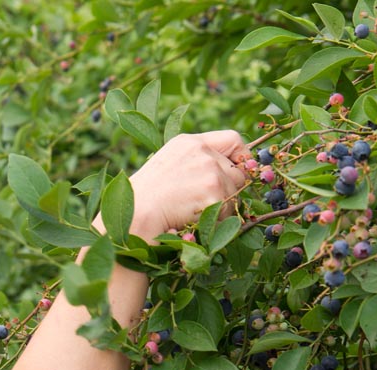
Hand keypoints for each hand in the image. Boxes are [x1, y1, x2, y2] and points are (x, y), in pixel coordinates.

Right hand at [129, 130, 249, 239]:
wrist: (135, 213)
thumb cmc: (144, 197)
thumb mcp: (168, 166)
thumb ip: (196, 163)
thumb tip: (231, 174)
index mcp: (190, 143)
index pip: (233, 140)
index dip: (241, 158)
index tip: (238, 172)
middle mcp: (203, 153)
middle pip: (237, 173)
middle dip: (227, 191)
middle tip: (202, 203)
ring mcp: (211, 172)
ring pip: (234, 195)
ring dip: (220, 209)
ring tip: (190, 212)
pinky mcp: (214, 193)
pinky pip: (228, 213)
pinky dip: (214, 222)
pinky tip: (192, 220)